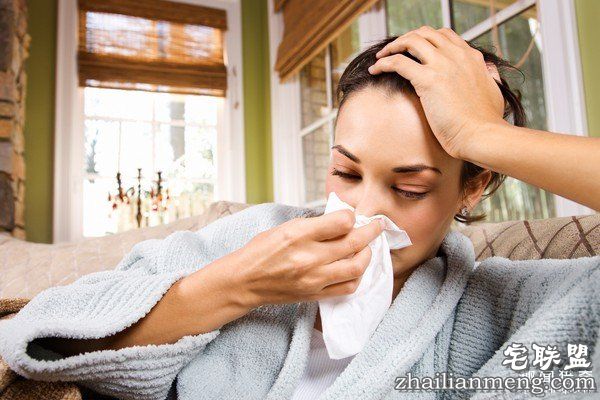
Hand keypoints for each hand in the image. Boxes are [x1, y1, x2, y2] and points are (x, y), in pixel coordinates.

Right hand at [229, 210, 384, 307]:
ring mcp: (314, 278)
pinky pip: (348, 287)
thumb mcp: (284, 227)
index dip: (352, 216)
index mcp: (299, 235)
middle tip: (376, 227)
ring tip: (367, 248)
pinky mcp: (315, 294)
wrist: (244, 281)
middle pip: (354, 243)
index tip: (352, 216)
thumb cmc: (261, 251)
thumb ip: (314, 225)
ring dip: (368, 255)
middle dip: (371, 232)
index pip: (342, 222)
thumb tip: (341, 221)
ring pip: (356, 267)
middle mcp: (309, 257)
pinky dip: (358, 276)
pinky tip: (356, 268)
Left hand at [368, 26, 505, 158]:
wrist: (482, 136)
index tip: (414, 50)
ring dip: (392, 46)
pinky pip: (398, 62)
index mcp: (471, 58)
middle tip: (394, 50)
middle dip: (407, 38)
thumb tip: (488, 69)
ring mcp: (443, 65)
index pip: (445, 36)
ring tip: (381, 57)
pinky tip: (375, 70)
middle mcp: (457, 56)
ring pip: (410, 41)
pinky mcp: (428, 80)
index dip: (426, 39)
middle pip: (426, 33)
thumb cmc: (487, 122)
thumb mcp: (494, 91)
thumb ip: (489, 76)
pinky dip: (383, 63)